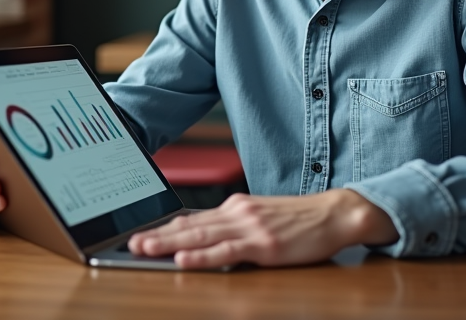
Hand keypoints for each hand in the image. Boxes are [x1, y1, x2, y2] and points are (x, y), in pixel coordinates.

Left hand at [127, 189, 397, 269]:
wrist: (334, 214)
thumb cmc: (301, 220)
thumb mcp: (263, 217)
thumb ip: (235, 226)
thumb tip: (207, 237)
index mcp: (237, 207)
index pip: (194, 218)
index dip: (166, 228)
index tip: (142, 233)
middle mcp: (238, 213)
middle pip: (190, 226)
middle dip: (158, 235)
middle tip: (131, 243)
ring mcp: (250, 228)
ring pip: (201, 237)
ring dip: (170, 244)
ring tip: (145, 250)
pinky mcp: (263, 245)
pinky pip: (226, 252)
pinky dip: (203, 256)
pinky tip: (185, 258)